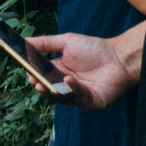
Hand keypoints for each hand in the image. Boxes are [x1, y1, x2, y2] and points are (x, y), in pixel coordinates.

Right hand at [28, 27, 142, 110]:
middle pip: (50, 88)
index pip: (43, 76)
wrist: (119, 57)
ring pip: (61, 97)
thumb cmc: (95, 49)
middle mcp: (68, 86)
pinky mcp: (91, 103)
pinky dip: (73, 89)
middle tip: (33, 80)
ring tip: (43, 83)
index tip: (27, 71)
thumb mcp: (66, 42)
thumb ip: (46, 43)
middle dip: (40, 85)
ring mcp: (79, 96)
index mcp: (61, 72)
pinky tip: (68, 79)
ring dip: (52, 91)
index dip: (34, 75)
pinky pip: (79, 98)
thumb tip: (25, 41)